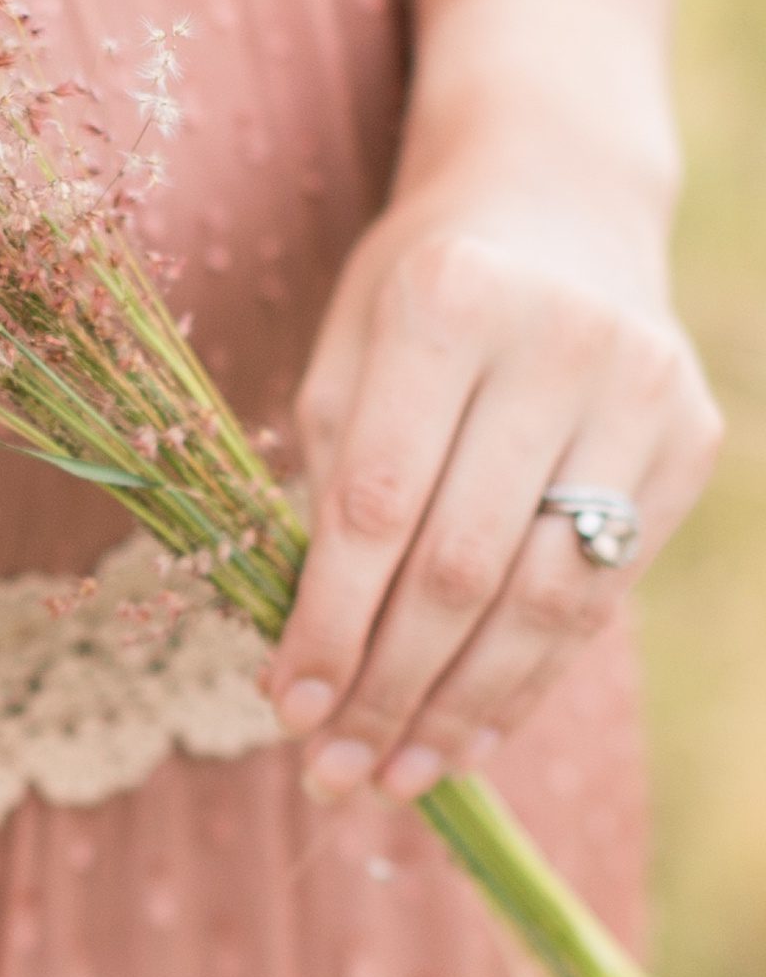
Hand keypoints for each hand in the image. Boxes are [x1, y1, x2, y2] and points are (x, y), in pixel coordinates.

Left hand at [266, 128, 720, 801]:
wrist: (560, 200)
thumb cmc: (421, 290)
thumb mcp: (349, 348)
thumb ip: (330, 484)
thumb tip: (307, 662)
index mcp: (450, 303)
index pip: (376, 504)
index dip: (328, 621)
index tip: (284, 709)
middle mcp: (562, 343)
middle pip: (463, 565)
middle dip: (389, 686)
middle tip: (332, 773)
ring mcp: (644, 393)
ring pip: (545, 598)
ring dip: (462, 707)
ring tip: (396, 776)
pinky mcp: (692, 440)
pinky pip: (602, 593)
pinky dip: (531, 677)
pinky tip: (471, 733)